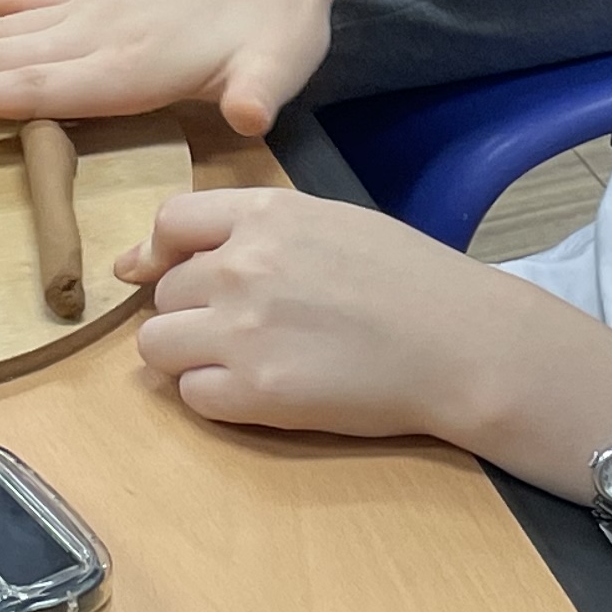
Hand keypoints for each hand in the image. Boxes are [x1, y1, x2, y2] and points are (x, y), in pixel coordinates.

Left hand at [110, 188, 568, 437]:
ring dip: (191, 354)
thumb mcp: (330, 221)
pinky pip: (191, 395)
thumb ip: (252, 230)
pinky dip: (216, 397)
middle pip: (164, 292)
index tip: (175, 273)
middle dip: (192, 310)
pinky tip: (263, 391)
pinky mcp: (253, 392)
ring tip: (246, 361)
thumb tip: (151, 257)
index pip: (170, 221)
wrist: (460, 343)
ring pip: (158, 344)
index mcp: (266, 214)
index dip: (164, 252)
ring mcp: (242, 330)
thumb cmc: (408, 280)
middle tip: (248, 328)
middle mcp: (242, 265)